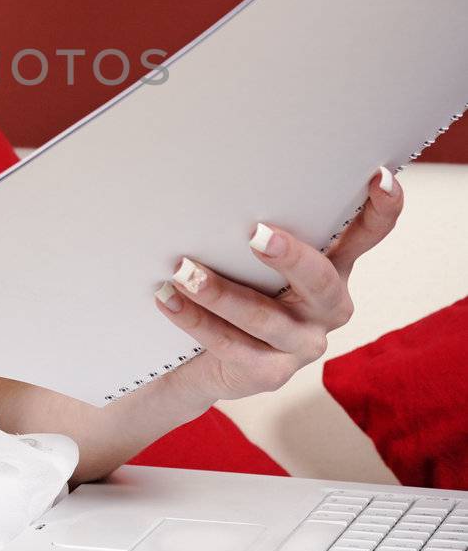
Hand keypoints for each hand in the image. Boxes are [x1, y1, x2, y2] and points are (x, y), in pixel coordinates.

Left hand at [153, 168, 403, 402]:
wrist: (197, 360)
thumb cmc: (232, 285)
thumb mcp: (249, 255)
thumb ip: (257, 226)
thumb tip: (222, 178)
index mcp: (333, 266)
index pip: (368, 235)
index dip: (382, 208)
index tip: (378, 177)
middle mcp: (327, 307)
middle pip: (321, 280)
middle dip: (291, 257)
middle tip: (256, 234)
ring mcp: (303, 344)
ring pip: (265, 318)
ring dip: (220, 293)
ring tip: (183, 271)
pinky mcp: (270, 374)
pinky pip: (232, 346)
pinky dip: (196, 321)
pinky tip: (169, 300)